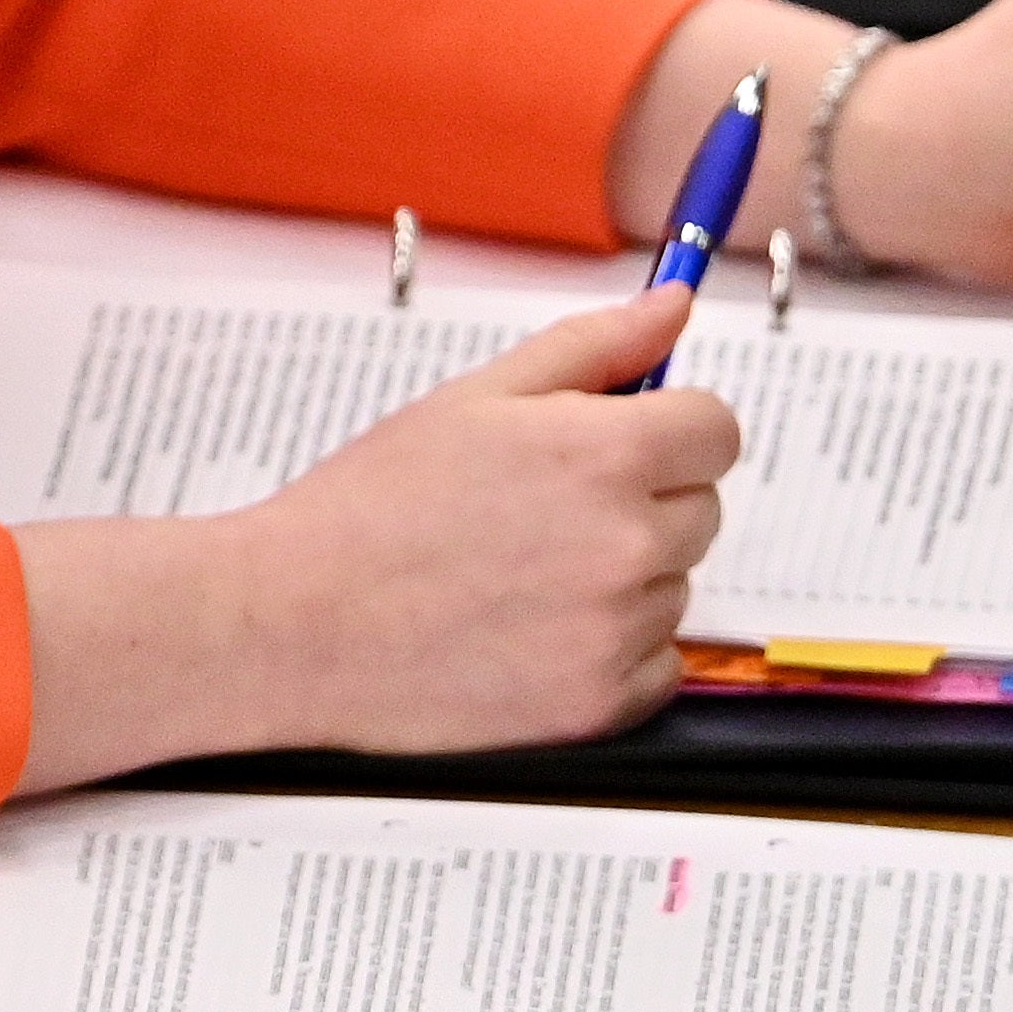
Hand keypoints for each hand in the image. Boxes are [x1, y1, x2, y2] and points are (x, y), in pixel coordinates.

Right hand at [8, 286, 734, 788]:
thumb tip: (673, 304)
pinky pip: (657, 664)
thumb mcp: (477, 398)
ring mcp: (618, 632)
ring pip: (674, 584)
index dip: (671, 425)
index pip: (717, 430)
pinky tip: (533, 629)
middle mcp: (627, 545)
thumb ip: (593, 347)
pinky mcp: (601, 706)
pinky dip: (612, 650)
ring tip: (518, 572)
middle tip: (542, 508)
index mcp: (602, 455)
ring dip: (622, 575)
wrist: (295, 622)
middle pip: (701, 507)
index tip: (627, 438)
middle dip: (642, 497)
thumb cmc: (371, 508)